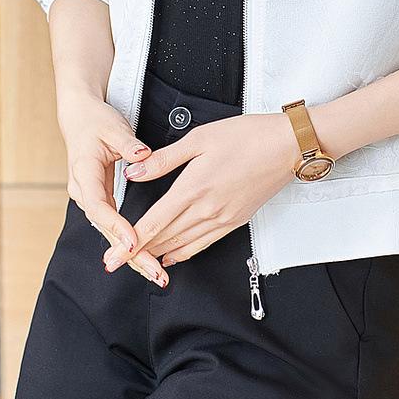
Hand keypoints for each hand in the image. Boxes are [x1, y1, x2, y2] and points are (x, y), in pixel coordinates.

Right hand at [58, 95, 170, 285]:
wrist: (80, 118)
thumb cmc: (95, 121)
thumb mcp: (113, 127)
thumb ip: (128, 143)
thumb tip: (142, 155)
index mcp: (84, 173)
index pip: (98, 206)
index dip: (116, 226)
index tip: (133, 241)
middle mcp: (84, 191)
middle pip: (105, 229)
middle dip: (129, 253)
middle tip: (154, 272)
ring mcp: (91, 197)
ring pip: (110, 231)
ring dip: (132, 253)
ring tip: (155, 272)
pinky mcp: (100, 199)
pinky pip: (114, 224)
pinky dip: (129, 241)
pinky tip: (146, 256)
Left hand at [101, 111, 300, 272]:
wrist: (286, 147)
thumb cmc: (247, 136)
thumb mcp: (200, 138)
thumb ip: (164, 159)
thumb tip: (135, 171)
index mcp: (194, 188)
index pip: (154, 223)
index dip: (129, 244)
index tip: (111, 258)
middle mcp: (207, 209)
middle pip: (165, 239)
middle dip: (137, 253)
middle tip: (116, 262)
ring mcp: (222, 218)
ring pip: (183, 244)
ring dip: (159, 254)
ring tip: (139, 260)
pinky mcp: (235, 221)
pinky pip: (204, 244)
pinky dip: (185, 252)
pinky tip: (174, 255)